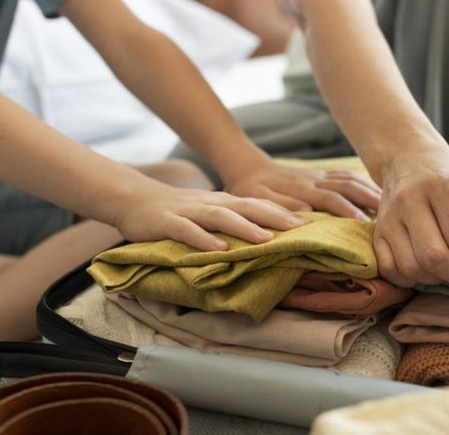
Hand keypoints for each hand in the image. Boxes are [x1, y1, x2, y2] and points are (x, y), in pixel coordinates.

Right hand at [114, 184, 307, 250]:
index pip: (260, 204)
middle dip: (276, 216)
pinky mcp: (168, 223)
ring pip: (221, 217)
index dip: (285, 211)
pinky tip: (218, 249)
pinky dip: (204, 240)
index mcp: (224, 203)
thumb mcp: (208, 213)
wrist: (134, 199)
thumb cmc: (177, 211)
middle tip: (302, 228)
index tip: (313, 221)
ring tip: (266, 239)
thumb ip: (233, 222)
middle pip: (248, 207)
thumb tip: (267, 238)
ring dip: (245, 228)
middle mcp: (211, 204)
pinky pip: (187, 231)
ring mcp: (189, 212)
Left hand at [224, 160, 380, 219]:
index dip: (349, 211)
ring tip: (393, 205)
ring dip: (372, 190)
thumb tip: (305, 214)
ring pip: (351, 179)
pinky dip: (364, 183)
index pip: (331, 198)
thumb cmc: (249, 189)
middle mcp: (315, 179)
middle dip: (371, 199)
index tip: (366, 225)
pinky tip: (377, 192)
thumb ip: (278, 206)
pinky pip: (347, 175)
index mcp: (301, 188)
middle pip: (349, 186)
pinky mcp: (321, 173)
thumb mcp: (256, 199)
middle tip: (393, 215)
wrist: (247, 166)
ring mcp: (320, 175)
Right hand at [373, 143, 448, 292]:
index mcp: (441, 188)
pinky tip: (426, 271)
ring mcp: (389, 218)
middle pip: (435, 258)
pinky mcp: (377, 231)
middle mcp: (409, 202)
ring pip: (411, 267)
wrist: (405, 156)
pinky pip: (390, 269)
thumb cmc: (445, 174)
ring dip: (436, 280)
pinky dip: (410, 279)